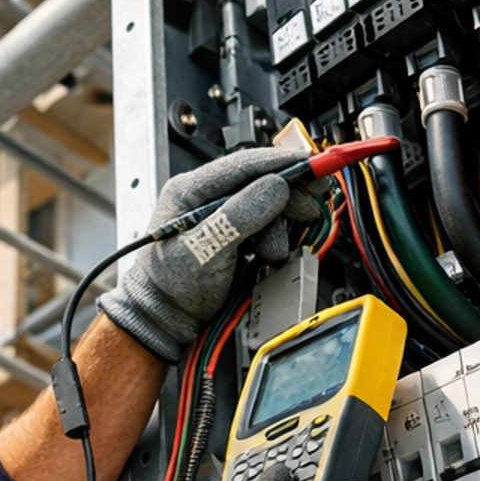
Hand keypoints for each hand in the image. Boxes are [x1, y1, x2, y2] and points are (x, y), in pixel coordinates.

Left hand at [101, 147, 324, 362]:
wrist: (166, 318)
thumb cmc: (171, 287)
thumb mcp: (206, 250)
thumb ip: (240, 216)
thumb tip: (276, 187)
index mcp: (189, 189)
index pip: (243, 163)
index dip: (282, 162)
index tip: (313, 164)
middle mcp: (206, 196)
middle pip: (260, 180)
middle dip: (287, 197)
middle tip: (308, 209)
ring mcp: (221, 214)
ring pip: (267, 204)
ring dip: (279, 227)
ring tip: (270, 253)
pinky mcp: (234, 232)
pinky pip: (266, 224)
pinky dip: (276, 237)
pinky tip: (268, 254)